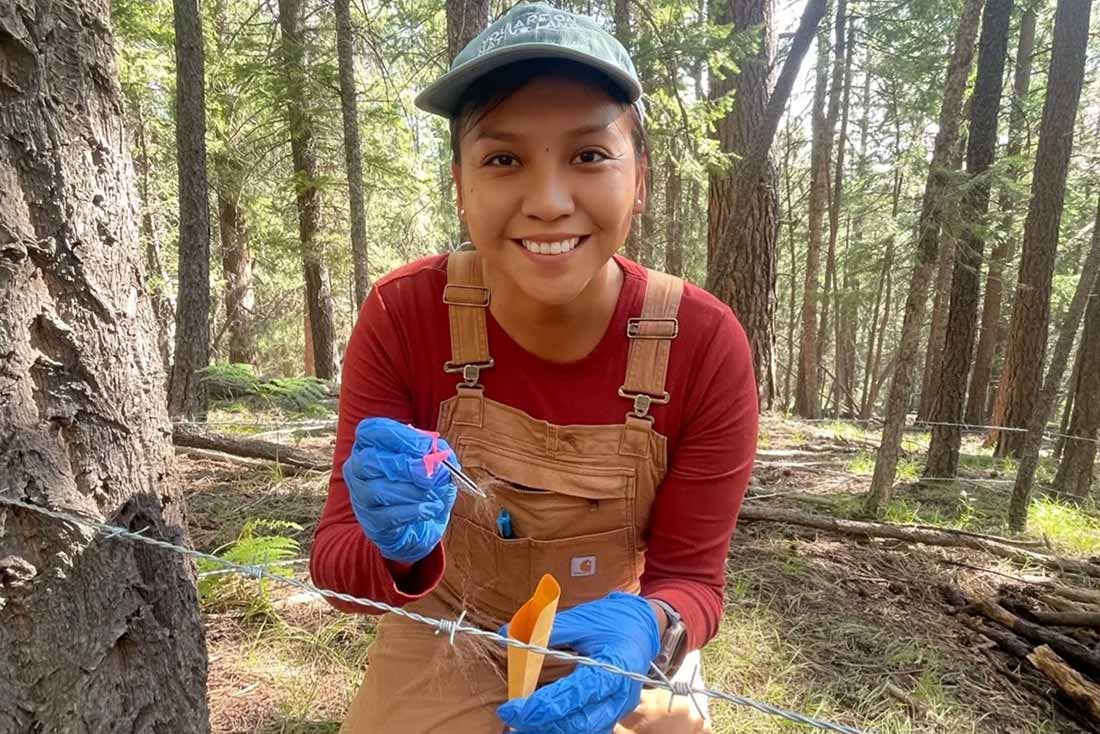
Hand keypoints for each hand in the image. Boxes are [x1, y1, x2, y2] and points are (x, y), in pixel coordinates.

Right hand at [342, 417, 457, 563]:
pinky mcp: (372, 522)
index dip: (398, 435)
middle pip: (370, 460)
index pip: (371, 431)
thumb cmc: (423, 485)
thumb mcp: (435, 463)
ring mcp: (361, 497)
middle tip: (429, 474)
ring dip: (413, 491)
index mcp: (370, 445)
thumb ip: (438, 453)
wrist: (419, 525)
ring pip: (379, 490)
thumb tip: (438, 453)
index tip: (426, 445)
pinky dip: (415, 511)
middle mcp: (357, 469)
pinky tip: (431, 508)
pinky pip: (390, 515)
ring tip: (434, 494)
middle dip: (405, 465)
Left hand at [497, 592, 660, 733]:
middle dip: (542, 723)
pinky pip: (588, 729)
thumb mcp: (581, 619)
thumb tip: (508, 634)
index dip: (542, 705)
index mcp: (615, 667)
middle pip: (579, 722)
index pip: (575, 694)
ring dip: (551, 729)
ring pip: (583, 731)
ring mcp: (619, 709)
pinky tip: (541, 725)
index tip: (512, 708)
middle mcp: (621, 695)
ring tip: (521, 726)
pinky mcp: (613, 713)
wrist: (642, 626)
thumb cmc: (612, 620)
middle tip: (512, 717)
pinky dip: (564, 728)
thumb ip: (546, 630)